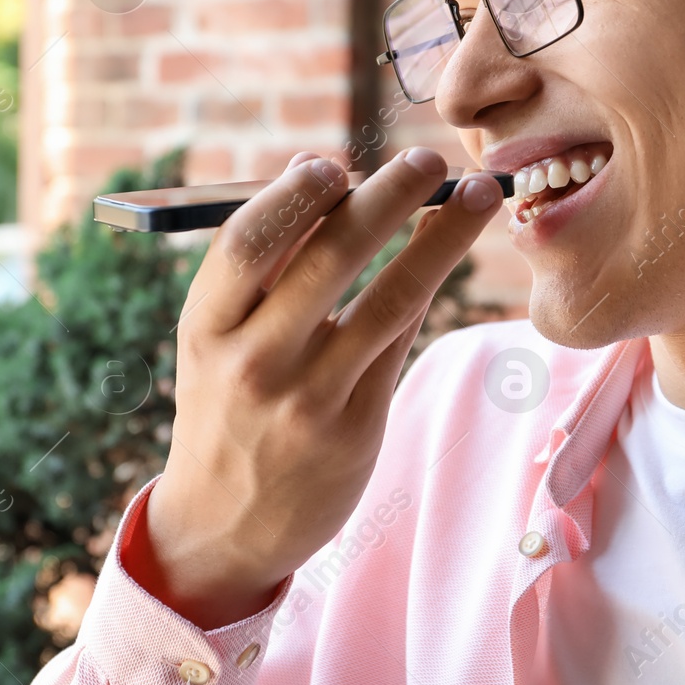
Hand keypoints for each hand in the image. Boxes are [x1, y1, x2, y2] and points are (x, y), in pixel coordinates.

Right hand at [123, 147, 503, 628]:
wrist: (224, 523)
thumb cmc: (225, 402)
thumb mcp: (216, 337)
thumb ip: (262, 265)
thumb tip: (318, 169)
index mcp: (206, 327)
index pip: (248, 243)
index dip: (294, 195)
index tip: (333, 162)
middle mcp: (253, 362)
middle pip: (328, 259)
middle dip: (386, 198)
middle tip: (428, 161)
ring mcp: (307, 400)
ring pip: (388, 300)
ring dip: (440, 238)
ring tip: (479, 193)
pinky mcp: (355, 429)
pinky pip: (400, 342)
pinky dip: (426, 287)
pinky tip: (447, 249)